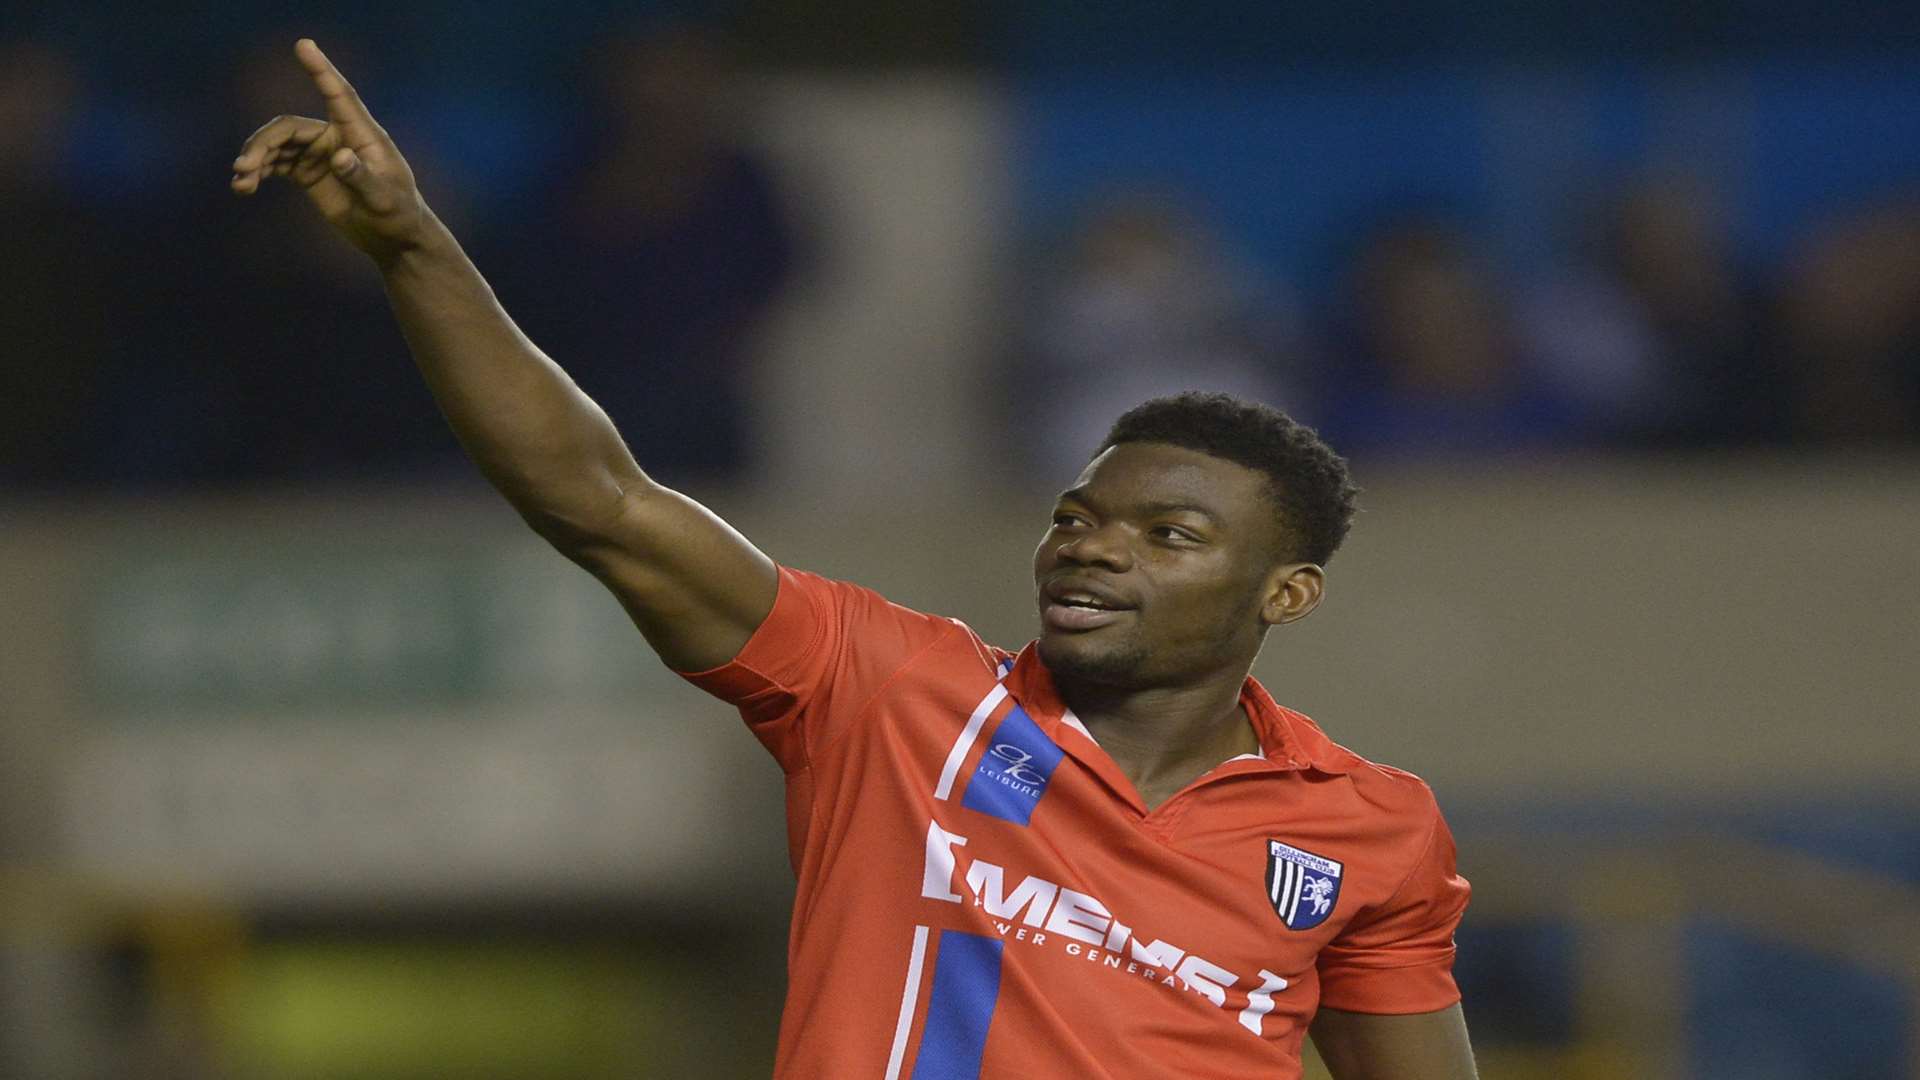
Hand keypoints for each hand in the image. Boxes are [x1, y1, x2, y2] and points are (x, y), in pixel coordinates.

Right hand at [230, 39, 430, 263]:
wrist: (392, 238)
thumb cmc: (397, 214)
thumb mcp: (383, 199)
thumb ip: (361, 177)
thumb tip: (339, 156)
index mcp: (362, 134)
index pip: (340, 95)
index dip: (322, 70)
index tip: (304, 45)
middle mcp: (337, 137)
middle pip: (290, 127)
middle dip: (264, 143)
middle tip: (245, 166)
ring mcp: (320, 153)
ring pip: (278, 144)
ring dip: (256, 159)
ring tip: (242, 182)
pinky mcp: (309, 172)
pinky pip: (276, 163)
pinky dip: (259, 172)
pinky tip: (244, 187)